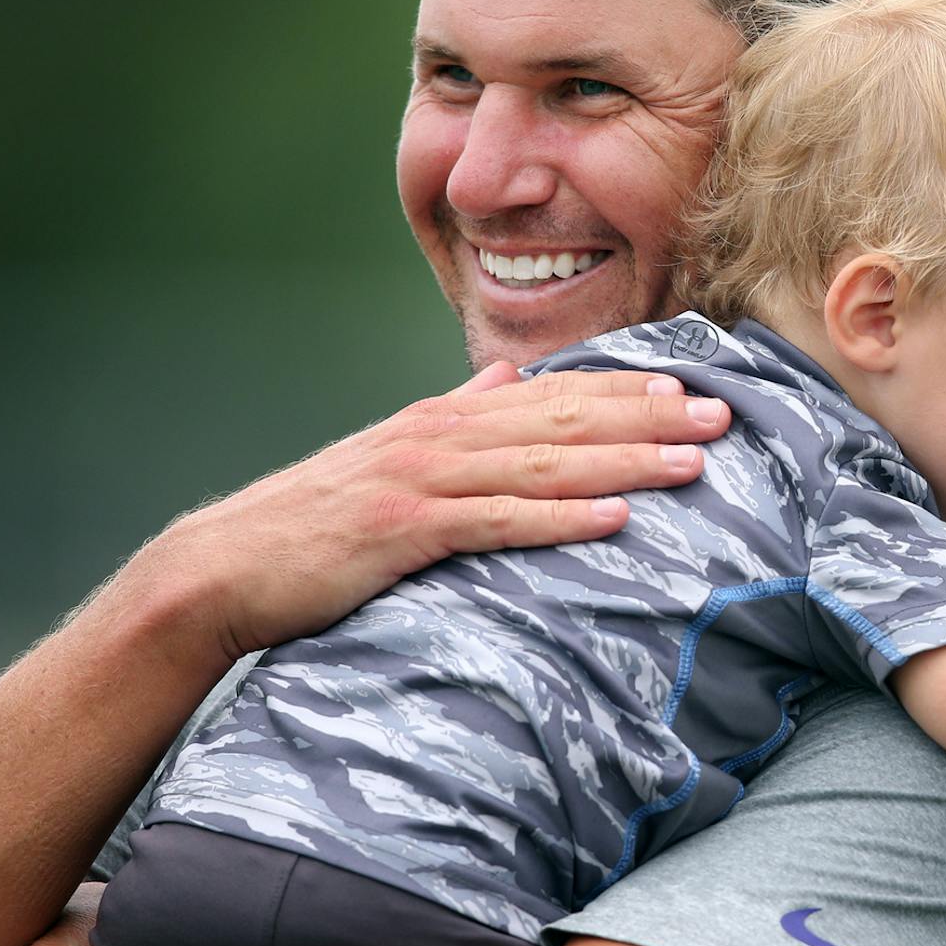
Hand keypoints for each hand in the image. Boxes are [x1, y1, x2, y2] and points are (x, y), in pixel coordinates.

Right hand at [120, 363, 733, 662]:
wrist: (222, 568)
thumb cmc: (310, 522)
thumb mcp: (388, 455)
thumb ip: (455, 414)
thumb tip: (511, 377)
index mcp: (441, 421)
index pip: (551, 397)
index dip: (624, 392)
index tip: (689, 388)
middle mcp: (438, 437)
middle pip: (563, 421)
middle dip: (648, 417)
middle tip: (723, 415)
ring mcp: (420, 481)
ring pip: (545, 465)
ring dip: (625, 461)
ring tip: (694, 460)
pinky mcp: (403, 530)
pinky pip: (498, 523)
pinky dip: (560, 519)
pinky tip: (615, 518)